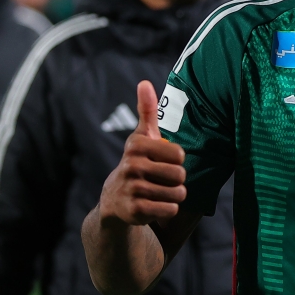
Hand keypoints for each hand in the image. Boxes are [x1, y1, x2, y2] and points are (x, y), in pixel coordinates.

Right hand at [98, 81, 186, 226]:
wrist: (114, 198)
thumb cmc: (137, 161)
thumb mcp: (141, 136)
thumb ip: (146, 110)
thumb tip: (144, 82)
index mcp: (136, 146)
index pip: (179, 154)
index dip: (177, 160)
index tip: (164, 161)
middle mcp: (131, 166)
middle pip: (180, 175)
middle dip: (178, 180)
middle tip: (163, 179)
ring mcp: (132, 189)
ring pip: (177, 194)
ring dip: (175, 195)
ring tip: (160, 192)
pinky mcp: (134, 211)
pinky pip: (170, 209)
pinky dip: (169, 209)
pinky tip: (155, 204)